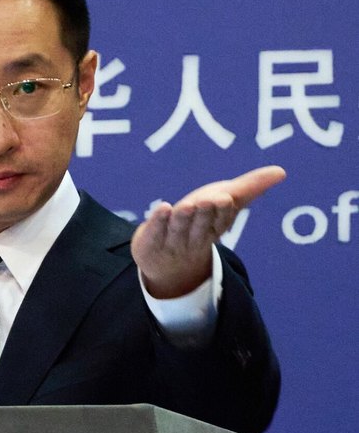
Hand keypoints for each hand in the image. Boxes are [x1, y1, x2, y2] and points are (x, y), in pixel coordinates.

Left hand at [130, 165, 286, 298]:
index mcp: (215, 228)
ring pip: (179, 229)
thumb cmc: (199, 223)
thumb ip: (250, 187)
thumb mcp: (224, 202)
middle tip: (212, 200)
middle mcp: (195, 237)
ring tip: (187, 205)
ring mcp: (171, 241)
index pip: (220, 220)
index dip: (222, 211)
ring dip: (184, 218)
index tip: (225, 198)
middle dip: (206, 214)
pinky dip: (158, 221)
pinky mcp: (150, 242)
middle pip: (201, 225)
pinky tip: (162, 208)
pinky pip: (155, 232)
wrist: (165, 261)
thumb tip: (281, 171)